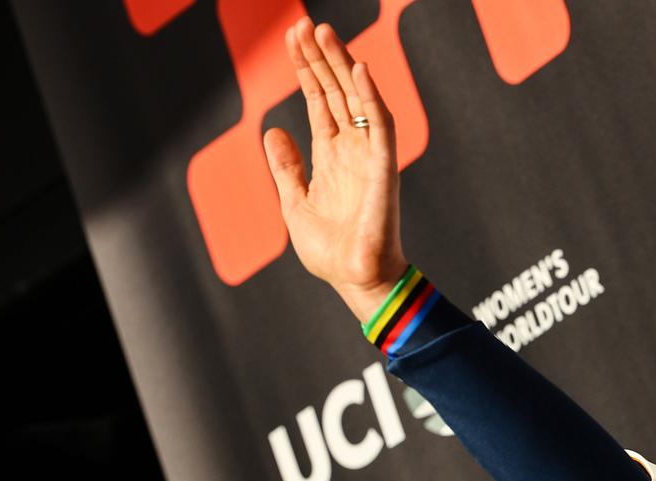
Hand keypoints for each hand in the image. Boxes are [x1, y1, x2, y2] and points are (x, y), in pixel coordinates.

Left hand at [264, 19, 408, 320]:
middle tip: (305, 24)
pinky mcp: (384, 170)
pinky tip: (358, 70)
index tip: (293, 38)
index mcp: (332, 155)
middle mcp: (352, 149)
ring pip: (357, 98)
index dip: (306, 70)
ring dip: (342, 65)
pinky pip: (381, 127)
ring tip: (324, 33)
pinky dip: (371, 97)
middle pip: (336, 90)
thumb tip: (272, 131)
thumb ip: (285, 167)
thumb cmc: (330, 251)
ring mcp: (369, 156)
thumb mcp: (294, 203)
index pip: (320, 100)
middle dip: (320, 57)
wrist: (355, 280)